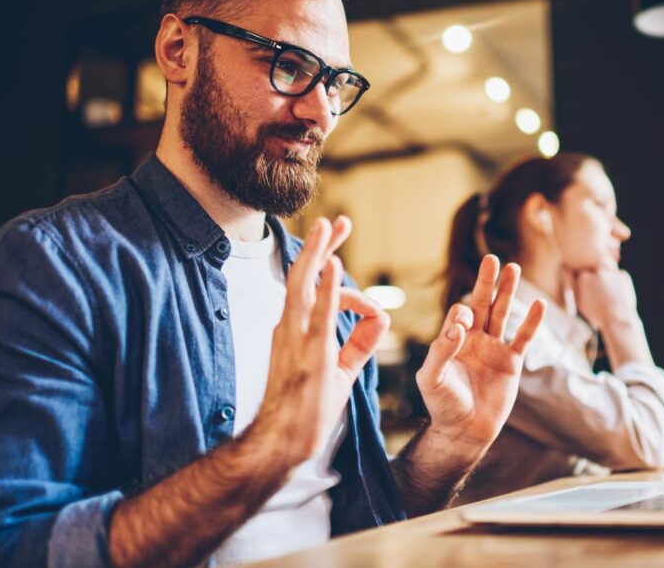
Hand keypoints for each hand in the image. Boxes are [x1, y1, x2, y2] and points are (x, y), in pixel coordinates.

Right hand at [253, 216, 388, 464]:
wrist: (283, 442)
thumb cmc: (308, 407)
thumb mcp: (341, 369)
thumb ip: (360, 342)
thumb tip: (381, 317)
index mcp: (296, 329)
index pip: (313, 288)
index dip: (334, 273)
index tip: (351, 270)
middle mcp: (291, 327)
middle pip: (303, 276)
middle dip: (321, 247)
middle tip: (336, 222)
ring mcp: (296, 339)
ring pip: (302, 286)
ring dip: (317, 254)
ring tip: (328, 227)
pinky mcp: (309, 354)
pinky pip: (318, 315)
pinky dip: (327, 289)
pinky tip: (335, 267)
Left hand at [415, 255, 545, 454]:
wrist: (465, 431)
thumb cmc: (443, 405)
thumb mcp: (432, 378)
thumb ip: (440, 351)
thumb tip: (458, 326)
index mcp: (453, 340)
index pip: (459, 315)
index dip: (462, 314)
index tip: (463, 325)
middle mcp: (474, 339)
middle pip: (482, 304)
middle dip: (486, 282)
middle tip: (491, 258)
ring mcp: (494, 349)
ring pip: (502, 314)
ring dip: (508, 292)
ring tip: (513, 268)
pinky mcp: (511, 362)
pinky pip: (523, 338)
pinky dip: (531, 322)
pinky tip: (539, 304)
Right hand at [567, 264, 651, 365]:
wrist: (617, 320)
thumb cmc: (596, 313)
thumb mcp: (578, 300)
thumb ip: (570, 282)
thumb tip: (565, 267)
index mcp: (584, 276)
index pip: (582, 271)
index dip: (585, 281)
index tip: (589, 290)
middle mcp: (597, 270)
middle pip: (594, 269)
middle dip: (596, 278)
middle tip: (600, 294)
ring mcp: (612, 271)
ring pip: (607, 272)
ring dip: (607, 280)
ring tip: (609, 296)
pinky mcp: (624, 275)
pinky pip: (618, 276)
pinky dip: (618, 283)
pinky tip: (618, 295)